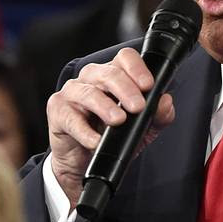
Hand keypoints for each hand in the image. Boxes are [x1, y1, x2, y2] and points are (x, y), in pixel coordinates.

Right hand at [46, 47, 175, 204]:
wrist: (82, 163)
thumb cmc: (109, 137)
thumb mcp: (141, 129)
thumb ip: (157, 115)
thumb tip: (165, 102)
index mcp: (112, 76)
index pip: (125, 58)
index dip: (137, 68)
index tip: (148, 85)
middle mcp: (91, 79)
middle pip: (108, 73)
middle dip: (125, 89)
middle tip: (137, 107)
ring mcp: (72, 93)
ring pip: (88, 92)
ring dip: (105, 106)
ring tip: (118, 120)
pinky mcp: (57, 111)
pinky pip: (70, 118)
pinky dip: (84, 131)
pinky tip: (96, 141)